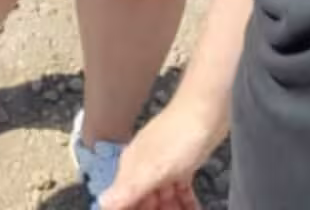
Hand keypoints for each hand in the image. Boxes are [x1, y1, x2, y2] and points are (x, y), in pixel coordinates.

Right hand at [97, 106, 211, 209]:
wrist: (207, 110)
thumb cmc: (180, 133)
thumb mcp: (154, 168)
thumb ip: (129, 188)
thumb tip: (102, 203)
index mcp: (132, 167)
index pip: (123, 199)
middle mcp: (144, 166)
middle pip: (144, 200)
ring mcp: (164, 164)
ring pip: (163, 198)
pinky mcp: (183, 164)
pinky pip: (180, 191)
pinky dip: (186, 203)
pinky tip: (193, 209)